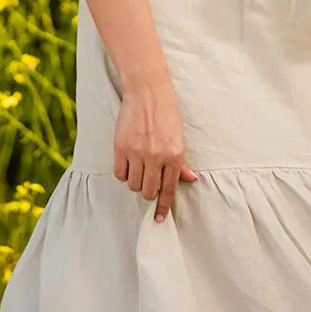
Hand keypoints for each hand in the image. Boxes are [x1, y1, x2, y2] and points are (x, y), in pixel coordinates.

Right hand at [113, 80, 198, 221]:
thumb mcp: (180, 137)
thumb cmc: (166, 113)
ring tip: (139, 169)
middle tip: (148, 184)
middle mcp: (156, 157)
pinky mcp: (120, 148)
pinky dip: (124, 173)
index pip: (168, 189)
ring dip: (136, 182)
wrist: (147, 92)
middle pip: (148, 192)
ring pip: (134, 185)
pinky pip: (119, 174)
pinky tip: (128, 164)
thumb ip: (181, 161)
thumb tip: (191, 179)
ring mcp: (137, 153)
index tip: (158, 219)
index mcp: (174, 155)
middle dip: (149, 193)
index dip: (162, 207)